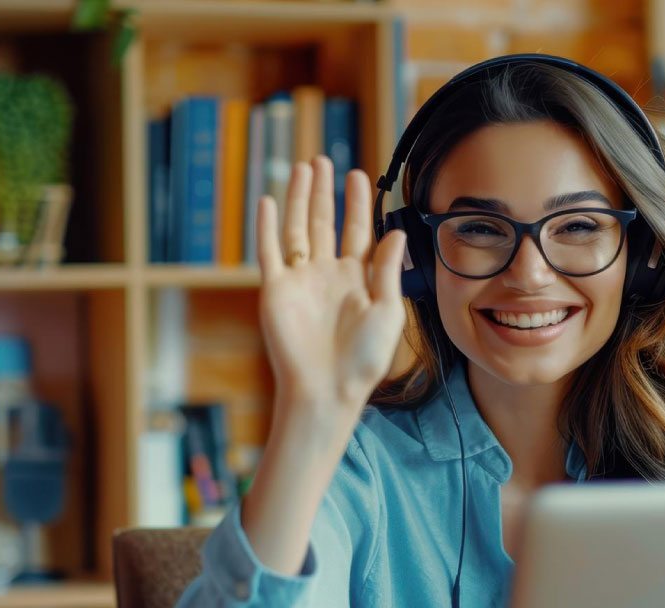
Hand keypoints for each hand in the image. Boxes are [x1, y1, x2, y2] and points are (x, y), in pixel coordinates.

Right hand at [257, 156, 407, 411]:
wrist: (326, 389)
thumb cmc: (362, 359)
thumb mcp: (387, 310)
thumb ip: (388, 270)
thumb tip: (396, 233)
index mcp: (357, 279)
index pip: (358, 231)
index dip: (359, 204)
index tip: (360, 175)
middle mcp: (327, 275)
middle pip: (325, 223)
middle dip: (325, 192)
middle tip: (325, 160)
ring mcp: (300, 281)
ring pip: (298, 229)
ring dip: (299, 199)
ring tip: (302, 168)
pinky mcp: (276, 290)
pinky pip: (270, 251)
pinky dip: (268, 226)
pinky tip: (270, 201)